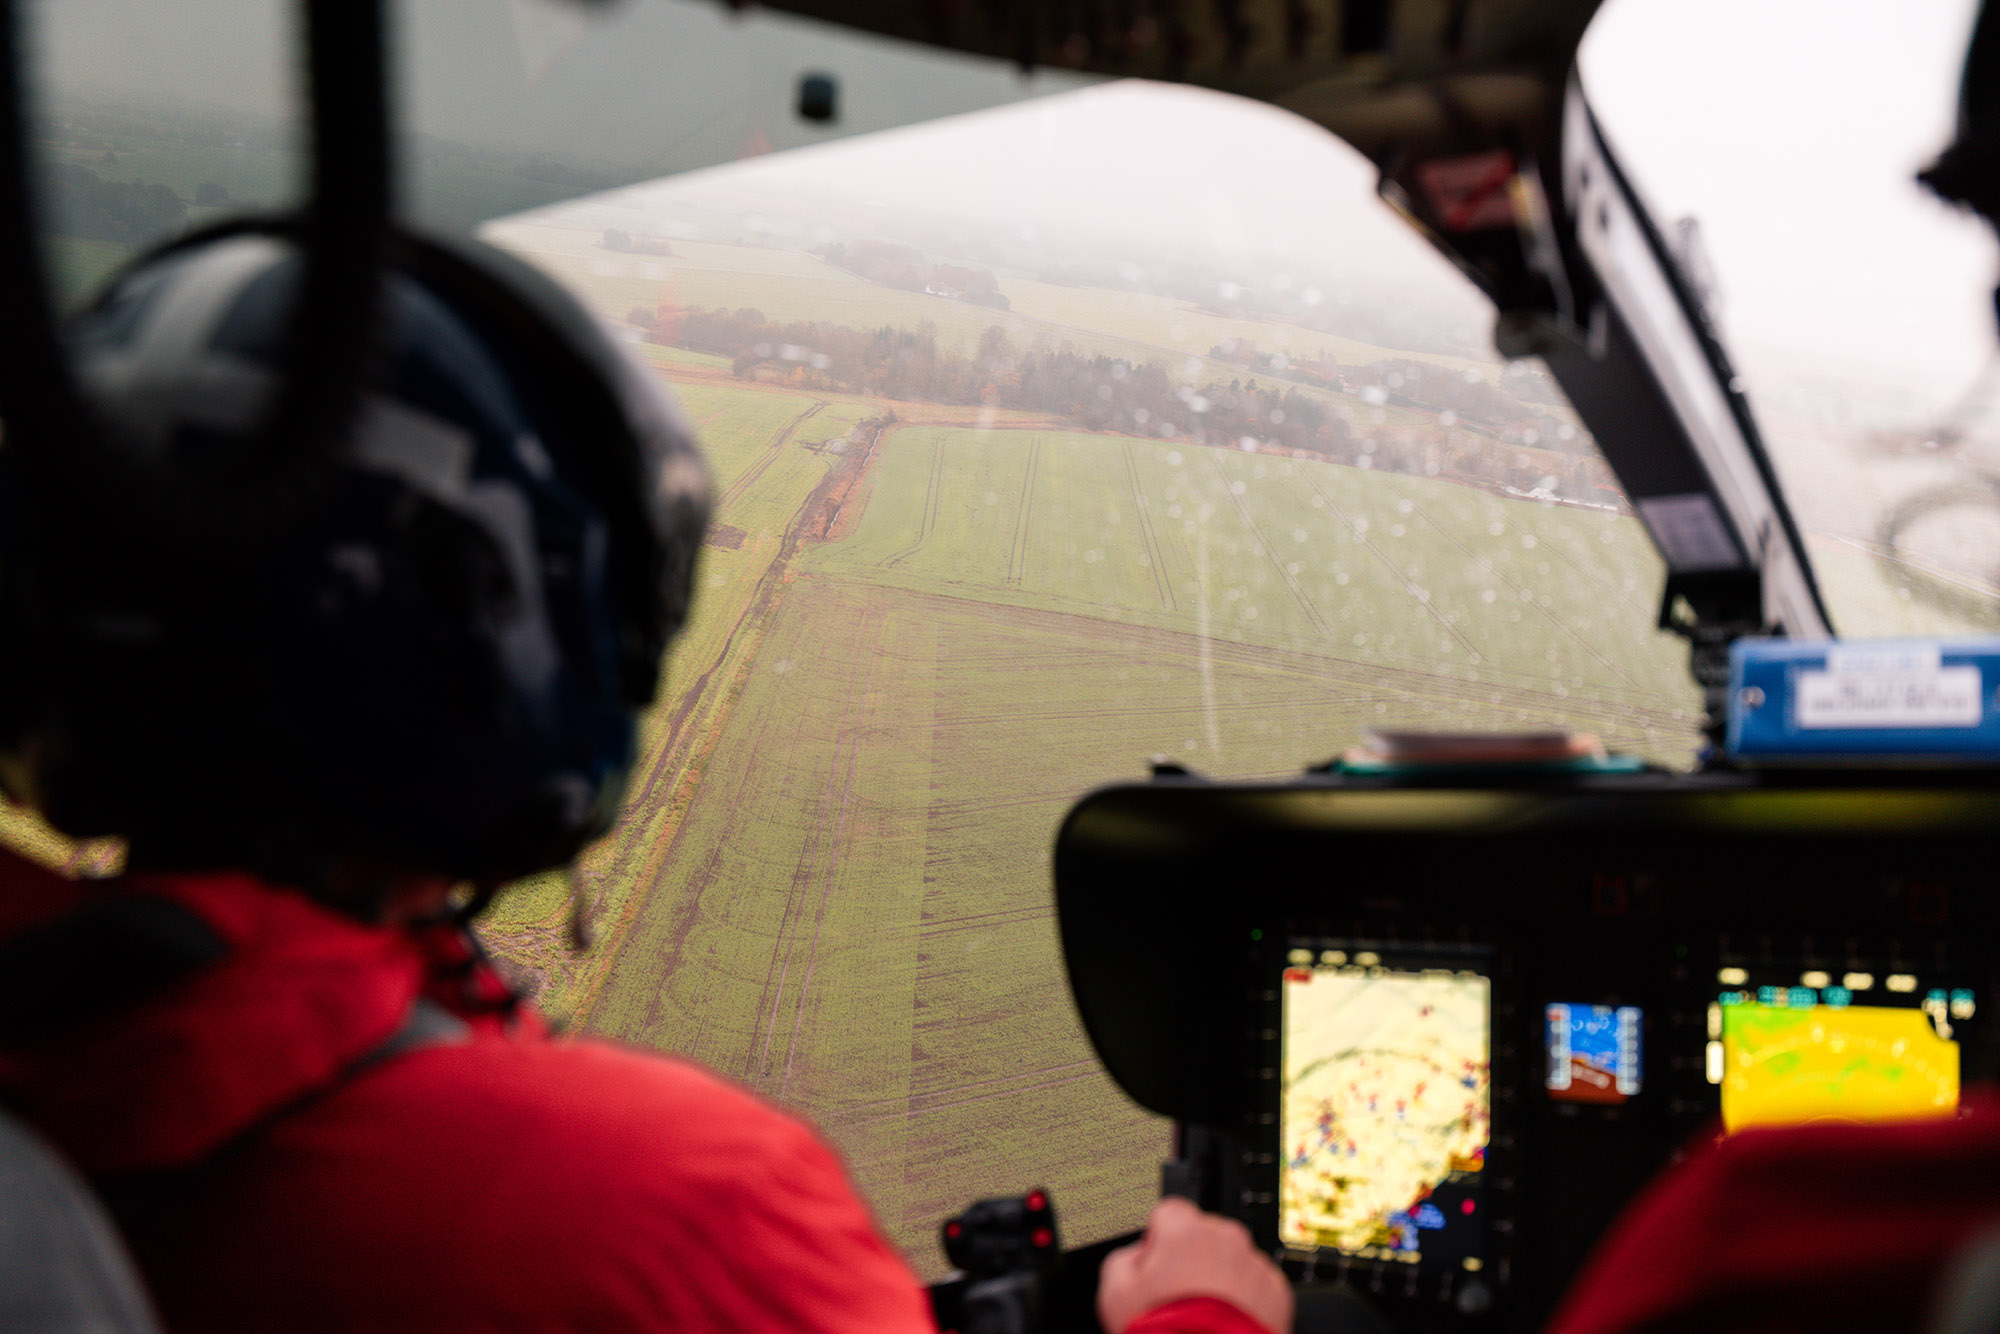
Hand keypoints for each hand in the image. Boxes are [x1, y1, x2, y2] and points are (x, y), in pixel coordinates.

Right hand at [1098, 1197, 1293, 1333]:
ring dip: (1221, 1278)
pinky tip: (1226, 1321)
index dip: (1160, 1240)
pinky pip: (1258, 1285)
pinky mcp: (1276, 1291)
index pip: (1170, 1213)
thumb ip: (1123, 1260)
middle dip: (1193, 1258)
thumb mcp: (1114, 1292)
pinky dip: (1246, 1299)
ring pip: (1234, 1259)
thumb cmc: (1162, 1332)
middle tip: (1180, 1296)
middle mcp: (1225, 1237)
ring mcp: (1254, 1263)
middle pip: (1205, 1235)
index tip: (1157, 1264)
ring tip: (1205, 1313)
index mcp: (1184, 1230)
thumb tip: (1135, 1257)